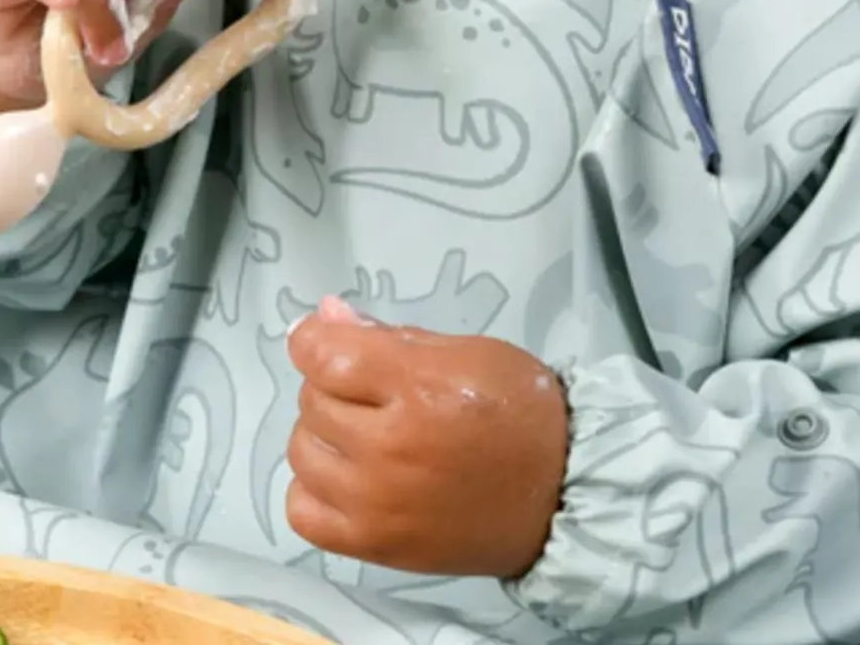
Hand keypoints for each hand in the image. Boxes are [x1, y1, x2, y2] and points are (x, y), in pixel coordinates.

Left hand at [285, 300, 567, 578]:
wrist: (557, 497)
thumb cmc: (517, 411)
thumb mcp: (463, 352)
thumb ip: (389, 336)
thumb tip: (325, 315)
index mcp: (417, 386)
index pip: (321, 354)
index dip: (312, 340)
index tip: (323, 341)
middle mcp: (389, 445)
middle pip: (312, 399)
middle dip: (332, 385)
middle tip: (371, 393)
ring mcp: (376, 501)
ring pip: (302, 451)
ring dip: (323, 436)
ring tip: (361, 435)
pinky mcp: (374, 545)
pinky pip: (302, 512)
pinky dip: (313, 490)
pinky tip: (346, 477)